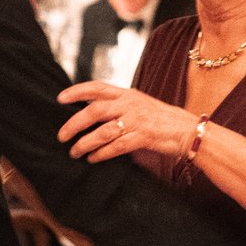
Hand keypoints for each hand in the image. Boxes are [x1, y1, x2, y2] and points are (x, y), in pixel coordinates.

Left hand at [59, 80, 197, 162]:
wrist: (186, 129)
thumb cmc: (159, 118)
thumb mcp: (138, 103)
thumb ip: (117, 104)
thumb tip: (89, 110)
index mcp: (127, 93)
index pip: (97, 87)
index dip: (77, 91)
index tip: (59, 99)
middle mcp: (130, 104)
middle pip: (95, 110)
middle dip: (74, 123)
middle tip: (61, 136)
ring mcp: (137, 121)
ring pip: (103, 131)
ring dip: (85, 143)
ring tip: (74, 152)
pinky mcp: (143, 137)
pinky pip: (117, 146)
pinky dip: (101, 154)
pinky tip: (92, 158)